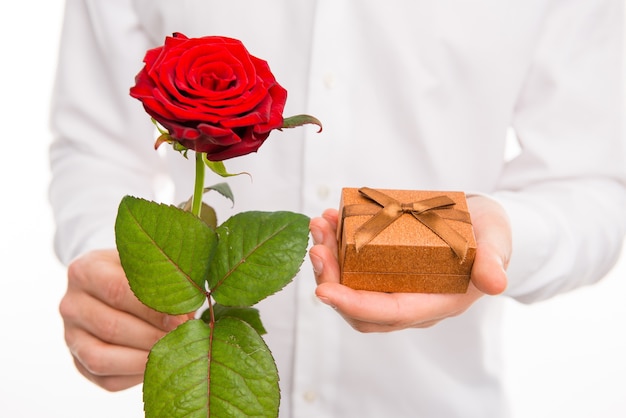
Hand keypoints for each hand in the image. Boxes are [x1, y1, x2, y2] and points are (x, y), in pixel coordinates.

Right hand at [59, 249, 192, 390]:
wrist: (117, 285)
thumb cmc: (142, 273)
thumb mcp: (151, 265)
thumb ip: (166, 282)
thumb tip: (187, 315)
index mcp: (85, 270)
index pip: (118, 291)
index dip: (152, 308)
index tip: (182, 318)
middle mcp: (71, 304)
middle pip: (112, 326)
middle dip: (154, 336)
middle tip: (184, 338)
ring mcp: (71, 337)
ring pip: (102, 358)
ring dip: (144, 359)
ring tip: (174, 352)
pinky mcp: (80, 363)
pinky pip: (107, 379)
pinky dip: (137, 375)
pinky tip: (161, 362)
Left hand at [308, 195, 510, 331]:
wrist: (481, 224)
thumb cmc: (488, 233)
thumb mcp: (496, 240)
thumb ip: (494, 259)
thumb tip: (496, 283)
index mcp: (436, 302)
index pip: (389, 313)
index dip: (354, 305)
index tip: (322, 289)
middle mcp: (410, 301)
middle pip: (360, 307)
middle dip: (331, 280)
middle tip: (318, 246)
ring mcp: (395, 287)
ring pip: (351, 287)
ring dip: (328, 261)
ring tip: (320, 226)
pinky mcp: (385, 269)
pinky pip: (353, 267)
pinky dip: (336, 247)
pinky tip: (330, 220)